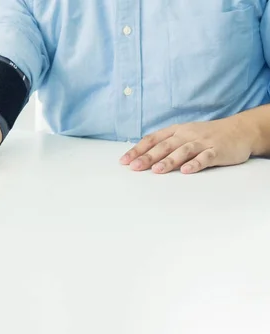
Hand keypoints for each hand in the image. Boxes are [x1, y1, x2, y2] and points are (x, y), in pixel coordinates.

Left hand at [119, 118, 254, 173]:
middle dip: (148, 157)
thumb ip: (165, 145)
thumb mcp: (184, 135)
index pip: (152, 139)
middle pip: (164, 146)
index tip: (124, 161)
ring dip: (169, 161)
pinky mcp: (218, 151)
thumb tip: (140, 158)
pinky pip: (205, 157)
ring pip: (183, 151)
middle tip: (134, 167)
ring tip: (157, 171)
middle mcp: (187, 135)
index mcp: (176, 131)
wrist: (240, 129)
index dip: (138, 150)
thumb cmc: (206, 135)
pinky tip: (186, 171)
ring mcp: (203, 142)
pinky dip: (196, 163)